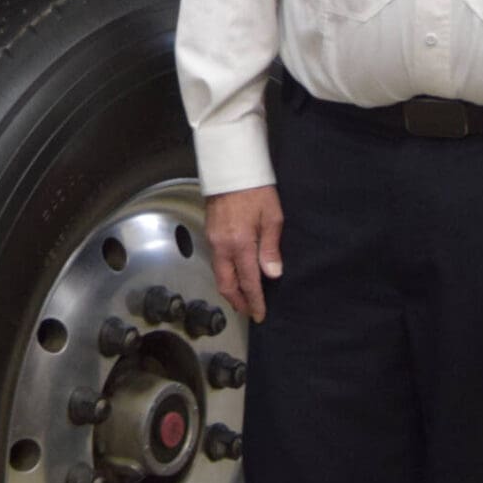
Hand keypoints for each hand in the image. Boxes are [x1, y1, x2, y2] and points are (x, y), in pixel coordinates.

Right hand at [205, 184, 283, 321]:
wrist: (230, 167)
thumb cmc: (256, 189)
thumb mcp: (272, 217)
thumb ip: (271, 248)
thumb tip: (272, 274)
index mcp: (240, 244)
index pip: (248, 281)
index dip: (254, 301)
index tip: (260, 315)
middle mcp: (222, 246)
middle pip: (226, 283)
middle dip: (237, 301)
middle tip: (249, 312)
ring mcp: (213, 239)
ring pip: (219, 273)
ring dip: (230, 288)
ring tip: (244, 297)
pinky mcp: (209, 232)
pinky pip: (216, 261)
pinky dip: (225, 273)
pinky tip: (235, 274)